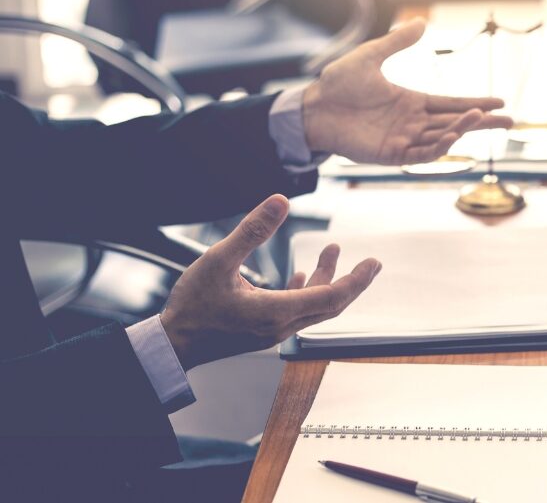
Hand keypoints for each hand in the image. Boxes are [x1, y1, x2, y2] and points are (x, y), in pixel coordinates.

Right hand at [160, 195, 380, 369]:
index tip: (373, 263)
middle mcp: (281, 326)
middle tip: (371, 263)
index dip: (356, 279)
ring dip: (326, 280)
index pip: (332, 297)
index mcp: (276, 311)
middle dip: (353, 281)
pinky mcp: (263, 331)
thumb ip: (252, 230)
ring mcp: (273, 331)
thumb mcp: (218, 259)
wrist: (173, 345)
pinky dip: (306, 292)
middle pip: (330, 304)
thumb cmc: (192, 307)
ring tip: (331, 252)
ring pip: (313, 307)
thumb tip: (280, 202)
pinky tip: (301, 277)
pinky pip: (296, 312)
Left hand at [301, 19, 512, 164]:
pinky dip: (438, 147)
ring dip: (462, 129)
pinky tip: (453, 135)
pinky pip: (421, 154)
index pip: (451, 104)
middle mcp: (412, 122)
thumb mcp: (371, 56)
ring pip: (441, 138)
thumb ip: (396, 42)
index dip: (476, 103)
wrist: (313, 108)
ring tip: (480, 117)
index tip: (499, 102)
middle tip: (510, 121)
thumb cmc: (338, 85)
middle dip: (482, 122)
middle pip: (455, 123)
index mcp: (411, 101)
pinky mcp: (390, 154)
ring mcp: (403, 139)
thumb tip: (422, 23)